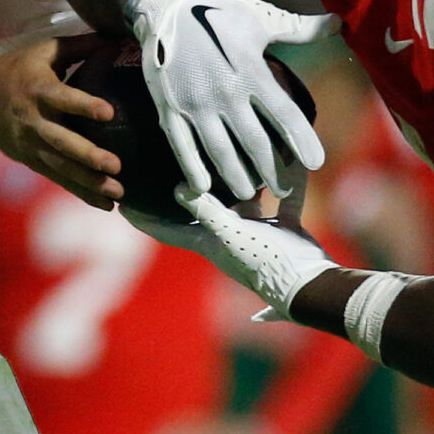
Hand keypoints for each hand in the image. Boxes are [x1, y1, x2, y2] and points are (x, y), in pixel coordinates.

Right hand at [0, 39, 123, 209]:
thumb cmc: (17, 70)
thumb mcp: (44, 51)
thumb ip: (79, 46)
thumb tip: (117, 39)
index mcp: (38, 89)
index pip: (62, 98)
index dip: (84, 105)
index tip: (108, 113)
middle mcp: (34, 120)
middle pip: (61, 141)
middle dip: (88, 156)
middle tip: (115, 166)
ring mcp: (31, 144)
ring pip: (61, 167)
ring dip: (89, 182)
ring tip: (117, 194)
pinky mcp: (31, 160)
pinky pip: (57, 178)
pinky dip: (80, 192)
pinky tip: (105, 205)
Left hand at [124, 164, 337, 316]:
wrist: (311, 285)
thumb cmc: (265, 261)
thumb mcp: (231, 234)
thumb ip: (206, 209)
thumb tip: (178, 187)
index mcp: (209, 242)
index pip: (167, 230)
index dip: (145, 219)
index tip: (122, 204)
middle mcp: (230, 237)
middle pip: (205, 209)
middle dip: (192, 190)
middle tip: (175, 159)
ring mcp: (260, 234)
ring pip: (247, 200)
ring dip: (243, 179)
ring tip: (232, 147)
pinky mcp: (288, 230)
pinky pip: (285, 199)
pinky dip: (288, 180)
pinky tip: (290, 155)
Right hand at [127, 0, 335, 198]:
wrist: (166, 3)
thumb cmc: (218, 10)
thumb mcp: (261, 17)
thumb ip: (301, 29)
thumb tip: (340, 23)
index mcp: (251, 70)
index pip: (284, 114)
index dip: (303, 140)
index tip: (317, 163)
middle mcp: (225, 91)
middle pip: (255, 142)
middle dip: (272, 172)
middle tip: (285, 190)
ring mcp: (195, 102)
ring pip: (220, 151)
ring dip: (237, 177)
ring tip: (249, 193)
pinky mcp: (169, 106)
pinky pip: (181, 144)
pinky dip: (192, 168)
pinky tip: (204, 186)